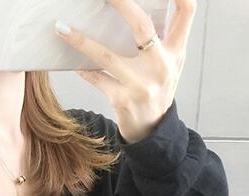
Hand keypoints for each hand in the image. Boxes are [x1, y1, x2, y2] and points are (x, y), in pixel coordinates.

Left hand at [55, 0, 196, 142]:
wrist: (152, 130)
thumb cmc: (157, 89)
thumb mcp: (168, 63)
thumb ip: (160, 38)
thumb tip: (132, 10)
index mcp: (176, 51)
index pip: (186, 12)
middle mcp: (161, 65)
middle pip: (142, 26)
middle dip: (121, 4)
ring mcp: (140, 84)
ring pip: (107, 56)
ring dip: (81, 41)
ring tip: (63, 28)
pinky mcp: (122, 99)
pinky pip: (96, 79)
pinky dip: (83, 69)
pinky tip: (73, 61)